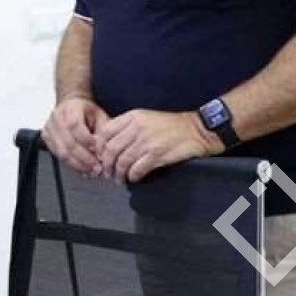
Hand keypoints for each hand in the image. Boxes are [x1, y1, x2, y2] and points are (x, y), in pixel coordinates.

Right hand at [42, 97, 109, 175]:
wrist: (71, 106)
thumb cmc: (87, 112)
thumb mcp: (100, 117)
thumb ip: (102, 133)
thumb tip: (101, 152)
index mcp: (71, 108)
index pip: (74, 125)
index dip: (87, 141)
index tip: (99, 152)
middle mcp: (57, 117)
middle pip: (68, 142)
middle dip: (85, 158)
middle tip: (97, 168)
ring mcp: (49, 127)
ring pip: (62, 151)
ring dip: (78, 164)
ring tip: (91, 171)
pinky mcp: (46, 137)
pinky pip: (57, 155)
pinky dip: (71, 164)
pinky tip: (82, 169)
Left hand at [94, 109, 217, 182]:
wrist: (197, 129)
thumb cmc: (170, 126)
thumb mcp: (145, 118)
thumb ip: (127, 127)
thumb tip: (108, 144)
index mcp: (132, 117)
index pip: (105, 132)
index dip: (99, 148)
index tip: (99, 157)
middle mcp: (137, 127)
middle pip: (111, 149)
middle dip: (107, 164)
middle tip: (108, 173)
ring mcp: (147, 141)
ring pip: (123, 161)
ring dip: (118, 173)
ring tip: (119, 179)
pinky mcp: (158, 154)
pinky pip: (137, 169)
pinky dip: (132, 176)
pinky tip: (133, 178)